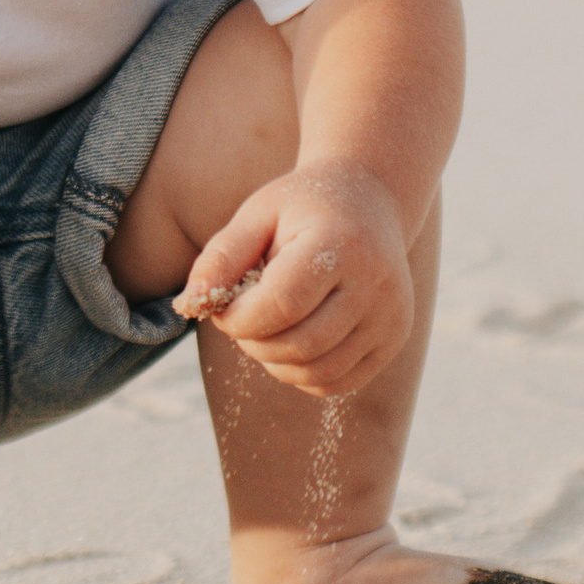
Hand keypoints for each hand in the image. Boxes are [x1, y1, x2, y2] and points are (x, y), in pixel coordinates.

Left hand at [180, 162, 413, 397]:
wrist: (369, 201)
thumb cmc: (302, 207)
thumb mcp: (257, 214)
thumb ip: (221, 256)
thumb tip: (190, 305)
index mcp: (341, 244)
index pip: (283, 303)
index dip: (240, 318)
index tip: (222, 308)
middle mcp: (376, 284)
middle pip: (301, 344)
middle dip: (253, 342)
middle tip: (240, 319)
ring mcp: (391, 316)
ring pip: (318, 372)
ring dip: (274, 362)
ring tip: (263, 329)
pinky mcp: (394, 340)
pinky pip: (337, 382)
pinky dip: (300, 374)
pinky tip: (289, 341)